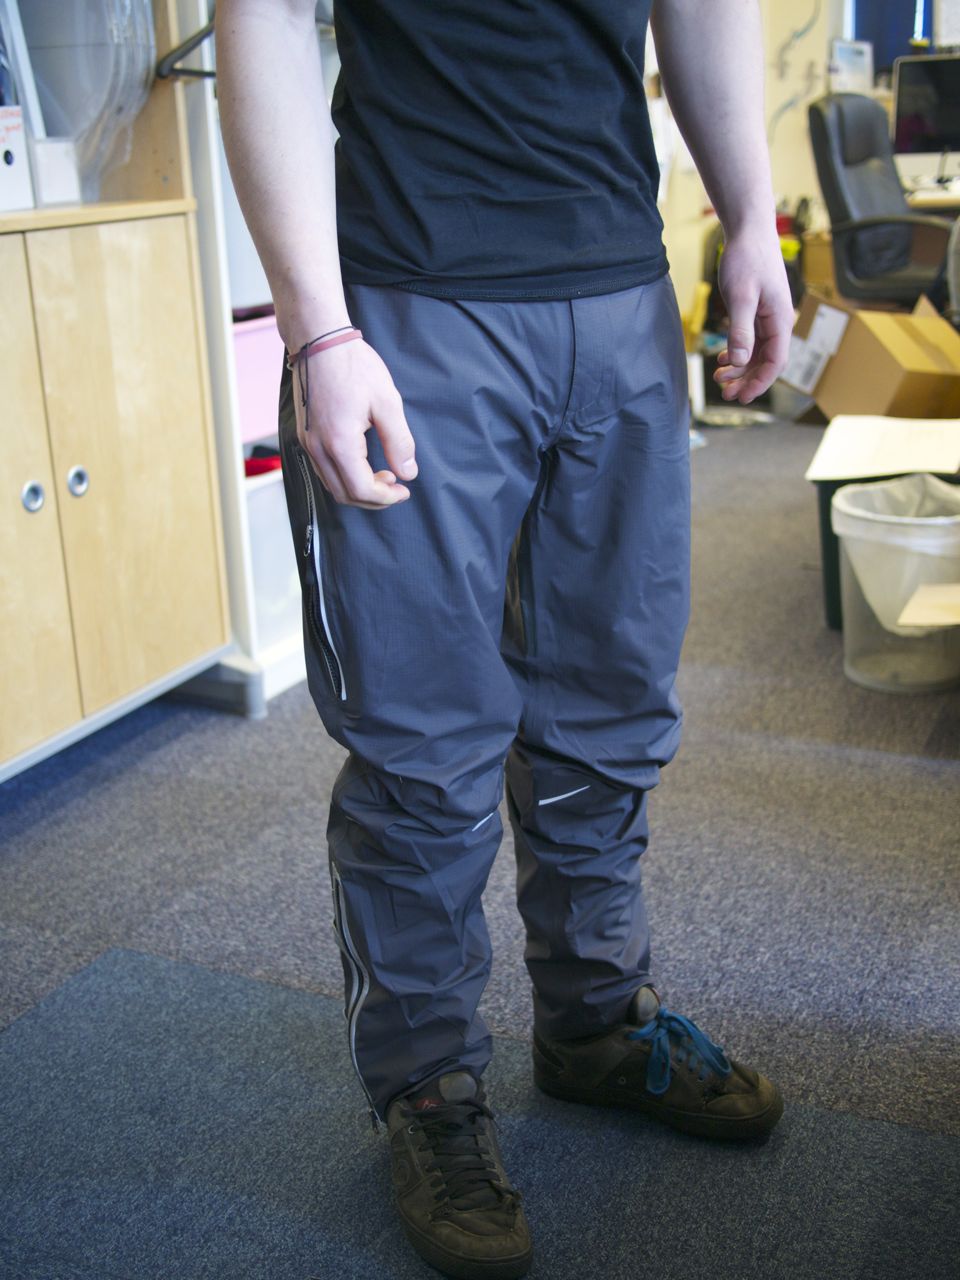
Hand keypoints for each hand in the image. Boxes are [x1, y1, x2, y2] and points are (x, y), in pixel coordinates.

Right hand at [293, 337, 417, 508]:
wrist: (319, 340)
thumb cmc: (354, 366)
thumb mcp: (386, 402)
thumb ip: (399, 442)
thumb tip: (408, 473)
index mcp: (339, 443)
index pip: (362, 490)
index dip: (386, 498)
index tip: (404, 490)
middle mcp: (318, 448)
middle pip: (344, 495)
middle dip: (373, 498)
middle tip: (396, 486)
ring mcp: (308, 442)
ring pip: (332, 485)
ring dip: (358, 489)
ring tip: (382, 474)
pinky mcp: (305, 435)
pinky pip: (323, 470)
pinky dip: (344, 476)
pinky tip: (362, 462)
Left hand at [713, 229, 793, 404]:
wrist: (749, 231)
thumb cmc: (747, 259)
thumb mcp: (741, 296)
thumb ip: (741, 330)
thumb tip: (741, 360)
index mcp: (780, 320)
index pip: (776, 362)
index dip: (760, 383)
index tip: (742, 398)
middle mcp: (777, 321)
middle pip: (767, 361)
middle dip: (747, 380)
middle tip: (726, 393)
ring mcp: (768, 317)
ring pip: (758, 352)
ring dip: (741, 368)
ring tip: (720, 377)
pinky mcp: (757, 311)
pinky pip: (751, 340)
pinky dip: (738, 352)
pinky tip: (724, 358)